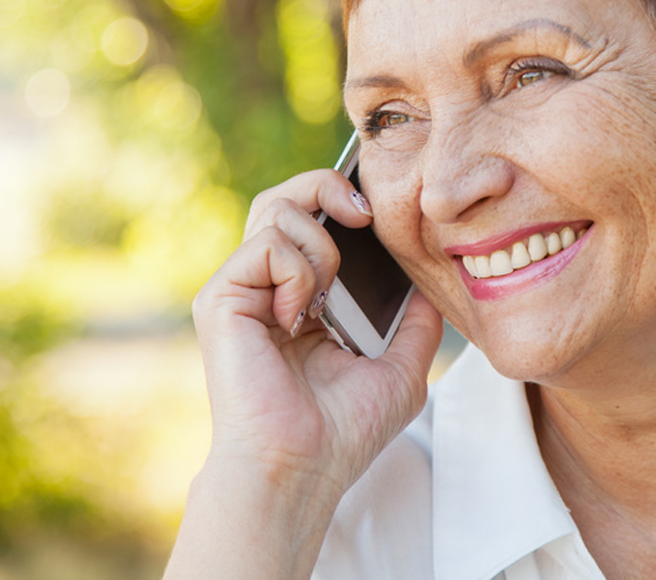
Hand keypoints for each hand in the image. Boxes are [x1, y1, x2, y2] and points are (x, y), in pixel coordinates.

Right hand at [168, 168, 442, 577]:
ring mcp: (241, 290)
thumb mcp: (402, 368)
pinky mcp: (220, 298)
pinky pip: (266, 244)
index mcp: (302, 298)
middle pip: (286, 197)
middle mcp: (267, 287)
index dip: (342, 199)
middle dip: (328, 186)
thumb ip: (417, 323)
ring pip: (275, 208)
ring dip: (320, 241)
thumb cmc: (344, 430)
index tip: (376, 211)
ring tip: (328, 293)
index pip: (313, 220)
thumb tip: (434, 284)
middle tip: (364, 213)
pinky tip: (302, 312)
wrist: (302, 468)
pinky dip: (298, 268)